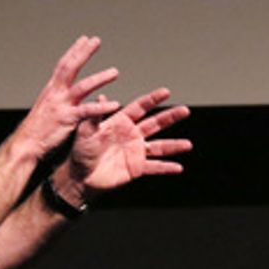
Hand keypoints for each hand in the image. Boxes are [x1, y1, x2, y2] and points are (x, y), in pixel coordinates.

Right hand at [14, 36, 121, 159]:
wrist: (25, 145)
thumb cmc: (37, 131)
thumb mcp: (47, 109)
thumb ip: (59, 100)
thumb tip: (67, 94)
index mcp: (51, 90)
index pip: (63, 65)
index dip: (74, 51)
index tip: (84, 40)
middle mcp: (55, 94)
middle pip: (70, 67)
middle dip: (83, 52)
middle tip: (96, 40)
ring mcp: (61, 105)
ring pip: (83, 87)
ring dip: (100, 78)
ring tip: (116, 72)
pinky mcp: (67, 119)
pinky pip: (87, 111)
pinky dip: (102, 107)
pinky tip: (115, 104)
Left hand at [66, 88, 191, 196]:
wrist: (80, 177)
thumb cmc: (80, 152)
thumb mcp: (85, 131)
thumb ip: (95, 116)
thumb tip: (101, 97)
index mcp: (121, 122)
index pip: (140, 107)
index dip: (153, 99)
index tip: (166, 91)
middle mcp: (132, 135)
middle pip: (156, 123)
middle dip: (171, 117)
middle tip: (185, 110)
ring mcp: (136, 151)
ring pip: (159, 146)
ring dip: (174, 145)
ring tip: (188, 144)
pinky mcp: (136, 168)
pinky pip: (154, 167)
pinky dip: (166, 168)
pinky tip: (178, 168)